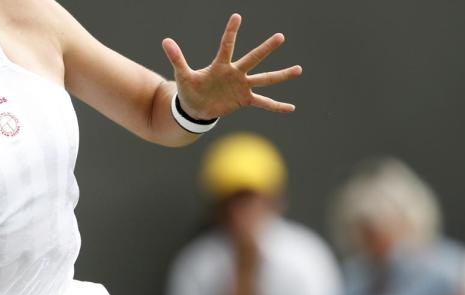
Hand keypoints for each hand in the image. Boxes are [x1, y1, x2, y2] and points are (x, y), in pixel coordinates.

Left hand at [161, 14, 301, 119]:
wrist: (196, 108)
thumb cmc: (190, 89)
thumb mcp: (183, 75)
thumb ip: (177, 58)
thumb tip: (165, 40)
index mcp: (220, 65)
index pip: (226, 45)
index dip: (231, 32)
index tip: (237, 16)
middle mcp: (235, 73)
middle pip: (253, 58)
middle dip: (266, 48)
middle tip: (280, 36)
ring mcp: (242, 86)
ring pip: (265, 79)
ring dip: (281, 75)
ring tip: (299, 69)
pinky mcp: (245, 99)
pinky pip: (264, 103)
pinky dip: (276, 106)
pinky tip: (291, 108)